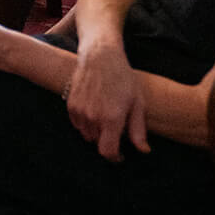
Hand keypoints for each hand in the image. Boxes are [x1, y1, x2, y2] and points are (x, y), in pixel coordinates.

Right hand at [66, 42, 149, 161]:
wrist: (100, 57)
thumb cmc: (123, 78)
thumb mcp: (138, 103)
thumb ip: (138, 129)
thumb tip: (143, 150)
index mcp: (111, 119)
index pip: (107, 151)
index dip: (114, 158)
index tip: (120, 156)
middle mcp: (93, 117)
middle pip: (97, 143)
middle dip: (107, 140)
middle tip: (117, 129)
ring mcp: (79, 111)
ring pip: (86, 134)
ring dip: (96, 132)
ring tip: (106, 118)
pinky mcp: (71, 105)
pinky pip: (77, 124)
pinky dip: (85, 123)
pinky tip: (95, 111)